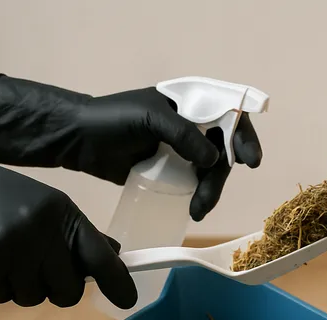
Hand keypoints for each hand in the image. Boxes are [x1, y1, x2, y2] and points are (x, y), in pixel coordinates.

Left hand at [0, 74, 261, 220]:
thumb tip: (214, 160)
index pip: (230, 114)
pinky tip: (194, 209)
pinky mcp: (173, 171)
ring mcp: (184, 149)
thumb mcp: (149, 118)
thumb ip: (182, 134)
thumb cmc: (111, 120)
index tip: (248, 161)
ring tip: (197, 210)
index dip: (243, 136)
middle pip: (224, 149)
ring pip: (213, 171)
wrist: (78, 141)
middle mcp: (193, 124)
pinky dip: (200, 197)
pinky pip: (197, 183)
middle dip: (221, 175)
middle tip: (208, 197)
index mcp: (191, 103)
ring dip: (210, 191)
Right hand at [0, 163, 136, 307]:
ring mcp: (11, 248)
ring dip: (23, 287)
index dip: (117, 282)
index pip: (100, 257)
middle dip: (56, 288)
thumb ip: (82, 235)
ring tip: (10, 259)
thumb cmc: (12, 201)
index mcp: (64, 216)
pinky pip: (1, 296)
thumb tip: (115, 254)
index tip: (127, 300)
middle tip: (40, 270)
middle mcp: (42, 231)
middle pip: (67, 291)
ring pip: (32, 298)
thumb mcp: (52, 209)